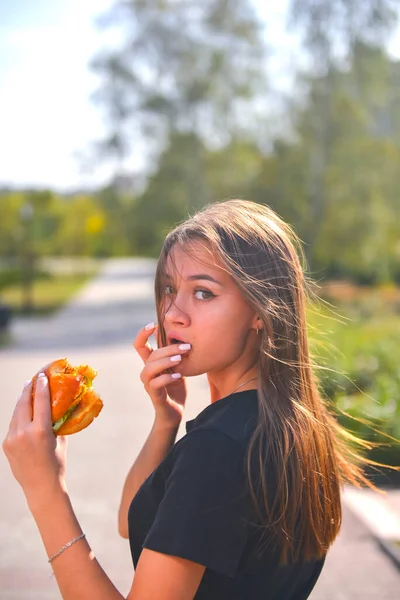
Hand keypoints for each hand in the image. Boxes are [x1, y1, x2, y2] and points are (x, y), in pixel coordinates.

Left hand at [2, 374, 67, 510]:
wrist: (41, 488)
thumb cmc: (57, 464)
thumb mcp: (60, 441)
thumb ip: (57, 423)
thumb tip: (61, 407)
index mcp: (40, 431)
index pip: (40, 401)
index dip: (42, 385)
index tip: (43, 375)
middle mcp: (23, 433)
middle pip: (23, 403)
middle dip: (28, 389)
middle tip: (34, 379)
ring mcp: (12, 439)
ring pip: (16, 413)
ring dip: (22, 401)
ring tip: (28, 392)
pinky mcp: (6, 445)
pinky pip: (13, 425)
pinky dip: (19, 416)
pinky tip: (24, 412)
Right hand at [134, 323, 188, 427]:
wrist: (175, 412)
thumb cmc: (175, 387)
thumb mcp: (177, 367)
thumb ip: (175, 353)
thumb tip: (181, 333)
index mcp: (151, 363)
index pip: (139, 345)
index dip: (142, 333)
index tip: (153, 324)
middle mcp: (147, 372)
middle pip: (151, 355)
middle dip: (169, 348)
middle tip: (187, 347)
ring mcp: (149, 384)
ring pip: (149, 369)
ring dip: (165, 362)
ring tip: (180, 359)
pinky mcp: (155, 396)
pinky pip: (155, 384)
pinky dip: (167, 378)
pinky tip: (178, 376)